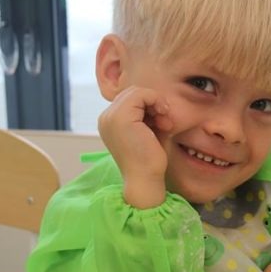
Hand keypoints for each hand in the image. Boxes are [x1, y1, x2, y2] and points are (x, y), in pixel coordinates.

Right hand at [97, 86, 172, 208]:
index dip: (150, 106)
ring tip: (164, 124)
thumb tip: (157, 99)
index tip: (162, 123)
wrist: (145, 180)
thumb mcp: (148, 131)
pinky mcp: (121, 117)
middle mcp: (106, 118)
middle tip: (164, 123)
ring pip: (137, 92)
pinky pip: (141, 94)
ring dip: (156, 104)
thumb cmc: (150, 160)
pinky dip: (157, 102)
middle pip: (133, 93)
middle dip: (154, 103)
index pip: (131, 100)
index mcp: (110, 122)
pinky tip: (163, 121)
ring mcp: (111, 117)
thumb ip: (148, 114)